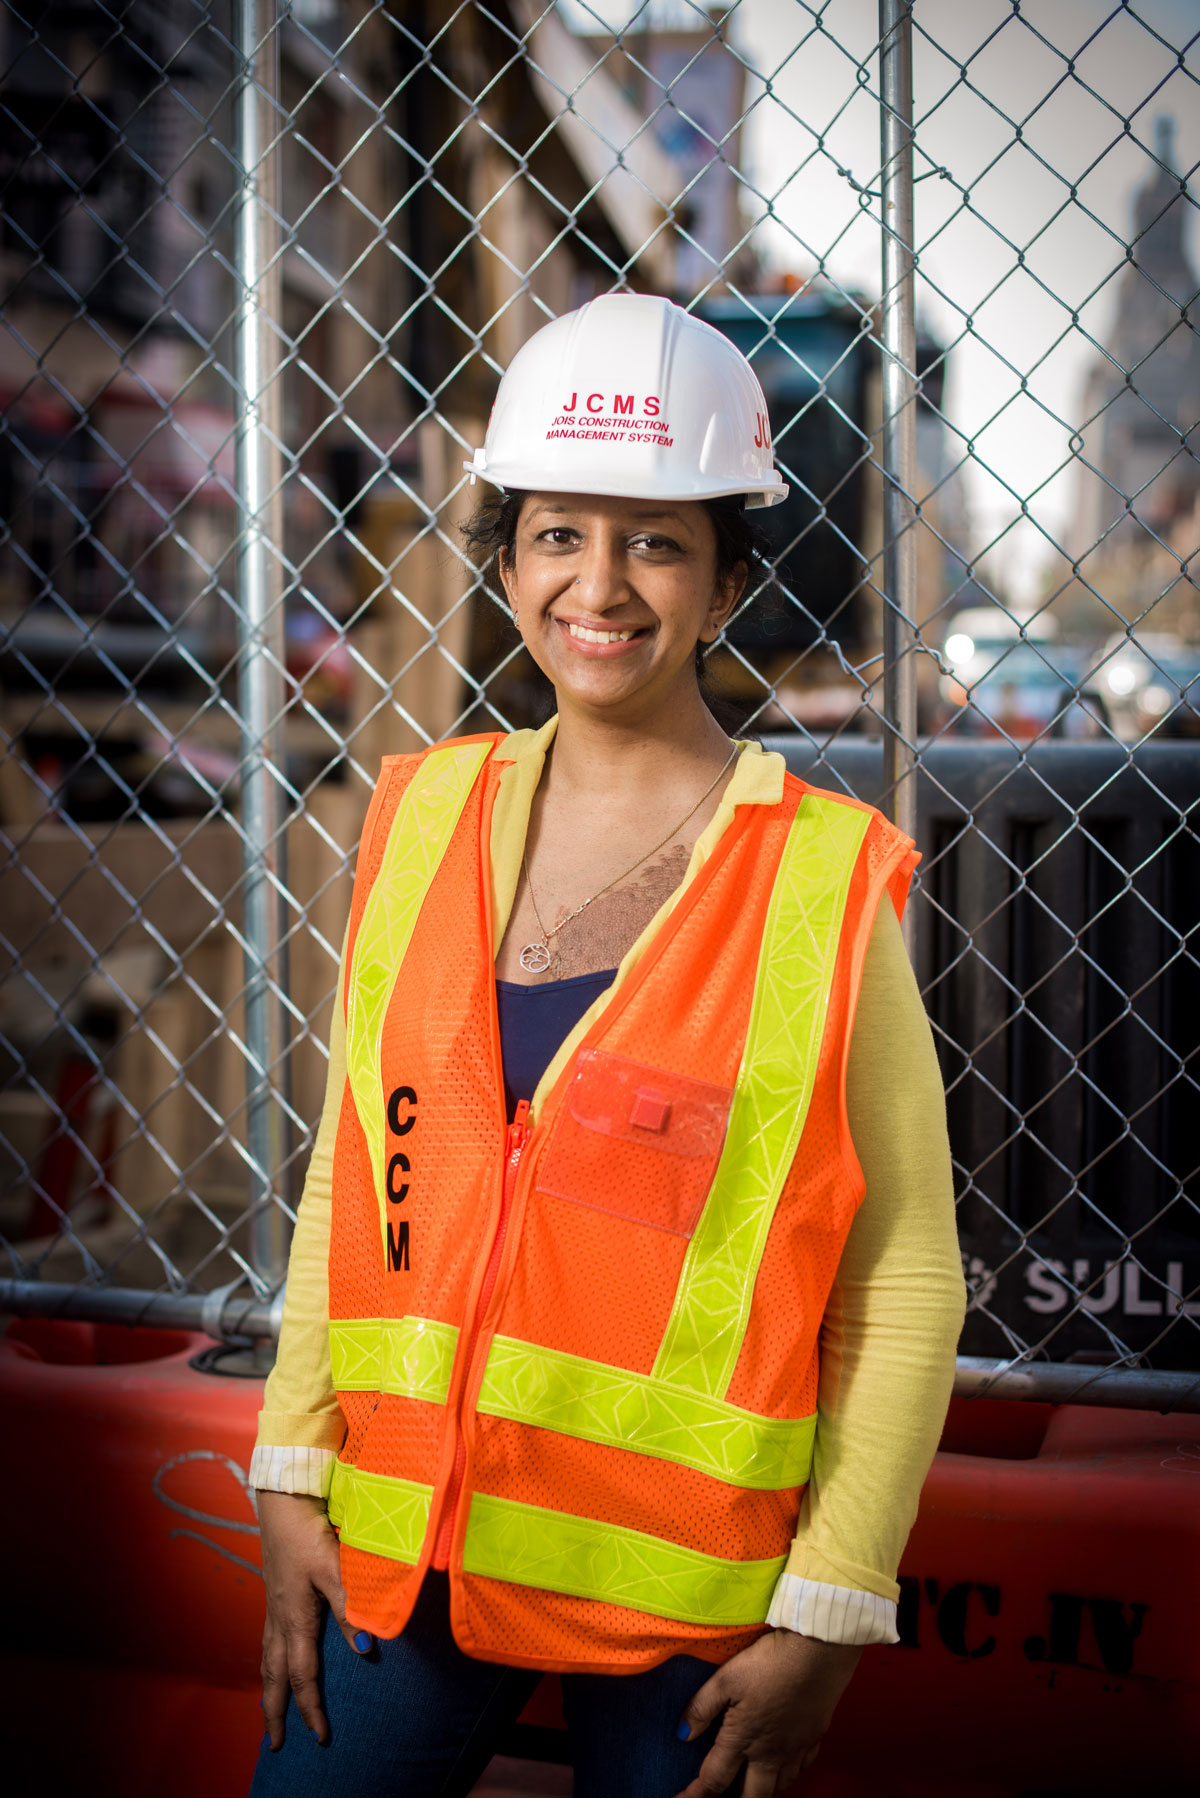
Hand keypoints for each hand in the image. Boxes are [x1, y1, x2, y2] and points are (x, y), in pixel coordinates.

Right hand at [258, 1489, 372, 1749]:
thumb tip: (366, 1649)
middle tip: (276, 1745)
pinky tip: (273, 1663)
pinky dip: (268, 1663)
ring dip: (269, 1690)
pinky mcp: (274, 1593)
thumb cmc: (307, 1531)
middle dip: (276, 1712)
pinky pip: (267, 1641)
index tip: (320, 1737)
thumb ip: (350, 1607)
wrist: (282, 1500)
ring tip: (269, 1712)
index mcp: (294, 1618)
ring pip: (267, 1660)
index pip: (303, 1675)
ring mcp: (273, 1606)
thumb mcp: (333, 1567)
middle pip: (274, 1676)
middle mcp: (279, 1618)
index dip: (311, 1708)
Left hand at [674, 1630, 863, 1796]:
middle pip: (751, 1797)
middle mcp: (770, 1753)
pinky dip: (789, 1773)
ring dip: (761, 1789)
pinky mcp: (815, 1736)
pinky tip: (784, 1763)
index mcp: (743, 1740)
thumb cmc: (770, 1662)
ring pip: (779, 1786)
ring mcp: (795, 1748)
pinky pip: (801, 1768)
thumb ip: (701, 1708)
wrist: (819, 1652)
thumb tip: (682, 1733)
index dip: (694, 1795)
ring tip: (750, 1783)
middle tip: (721, 1795)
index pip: (714, 1780)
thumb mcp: (726, 1678)